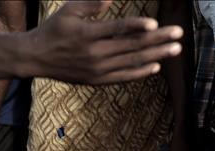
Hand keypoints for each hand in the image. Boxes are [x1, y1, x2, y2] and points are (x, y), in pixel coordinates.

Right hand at [30, 0, 183, 83]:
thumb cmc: (53, 29)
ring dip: (156, 55)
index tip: (155, 24)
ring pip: (132, 62)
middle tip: (178, 34)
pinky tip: (155, 66)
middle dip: (158, 40)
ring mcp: (96, 70)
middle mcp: (94, 55)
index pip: (117, 30)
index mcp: (87, 35)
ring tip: (175, 49)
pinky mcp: (96, 80)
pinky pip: (123, 77)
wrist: (36, 58)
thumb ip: (92, 4)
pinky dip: (139, 72)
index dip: (137, 26)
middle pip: (132, 46)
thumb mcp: (68, 11)